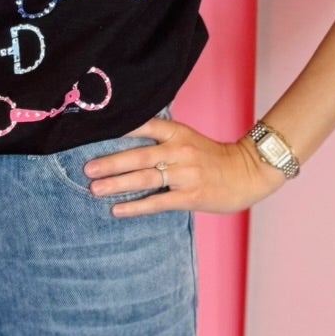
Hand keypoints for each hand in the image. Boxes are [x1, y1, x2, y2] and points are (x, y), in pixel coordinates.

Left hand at [83, 112, 291, 215]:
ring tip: (94, 189)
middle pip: (138, 156)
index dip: (119, 128)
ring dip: (117, 184)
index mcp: (178, 133)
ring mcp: (186, 174)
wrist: (248, 172)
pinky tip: (117, 210)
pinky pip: (158, 201)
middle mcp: (180, 151)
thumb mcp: (188, 138)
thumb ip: (161, 137)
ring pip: (145, 179)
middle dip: (110, 163)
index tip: (94, 132)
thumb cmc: (213, 157)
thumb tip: (125, 138)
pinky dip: (136, 206)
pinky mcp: (191, 196)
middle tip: (87, 170)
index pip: (144, 125)